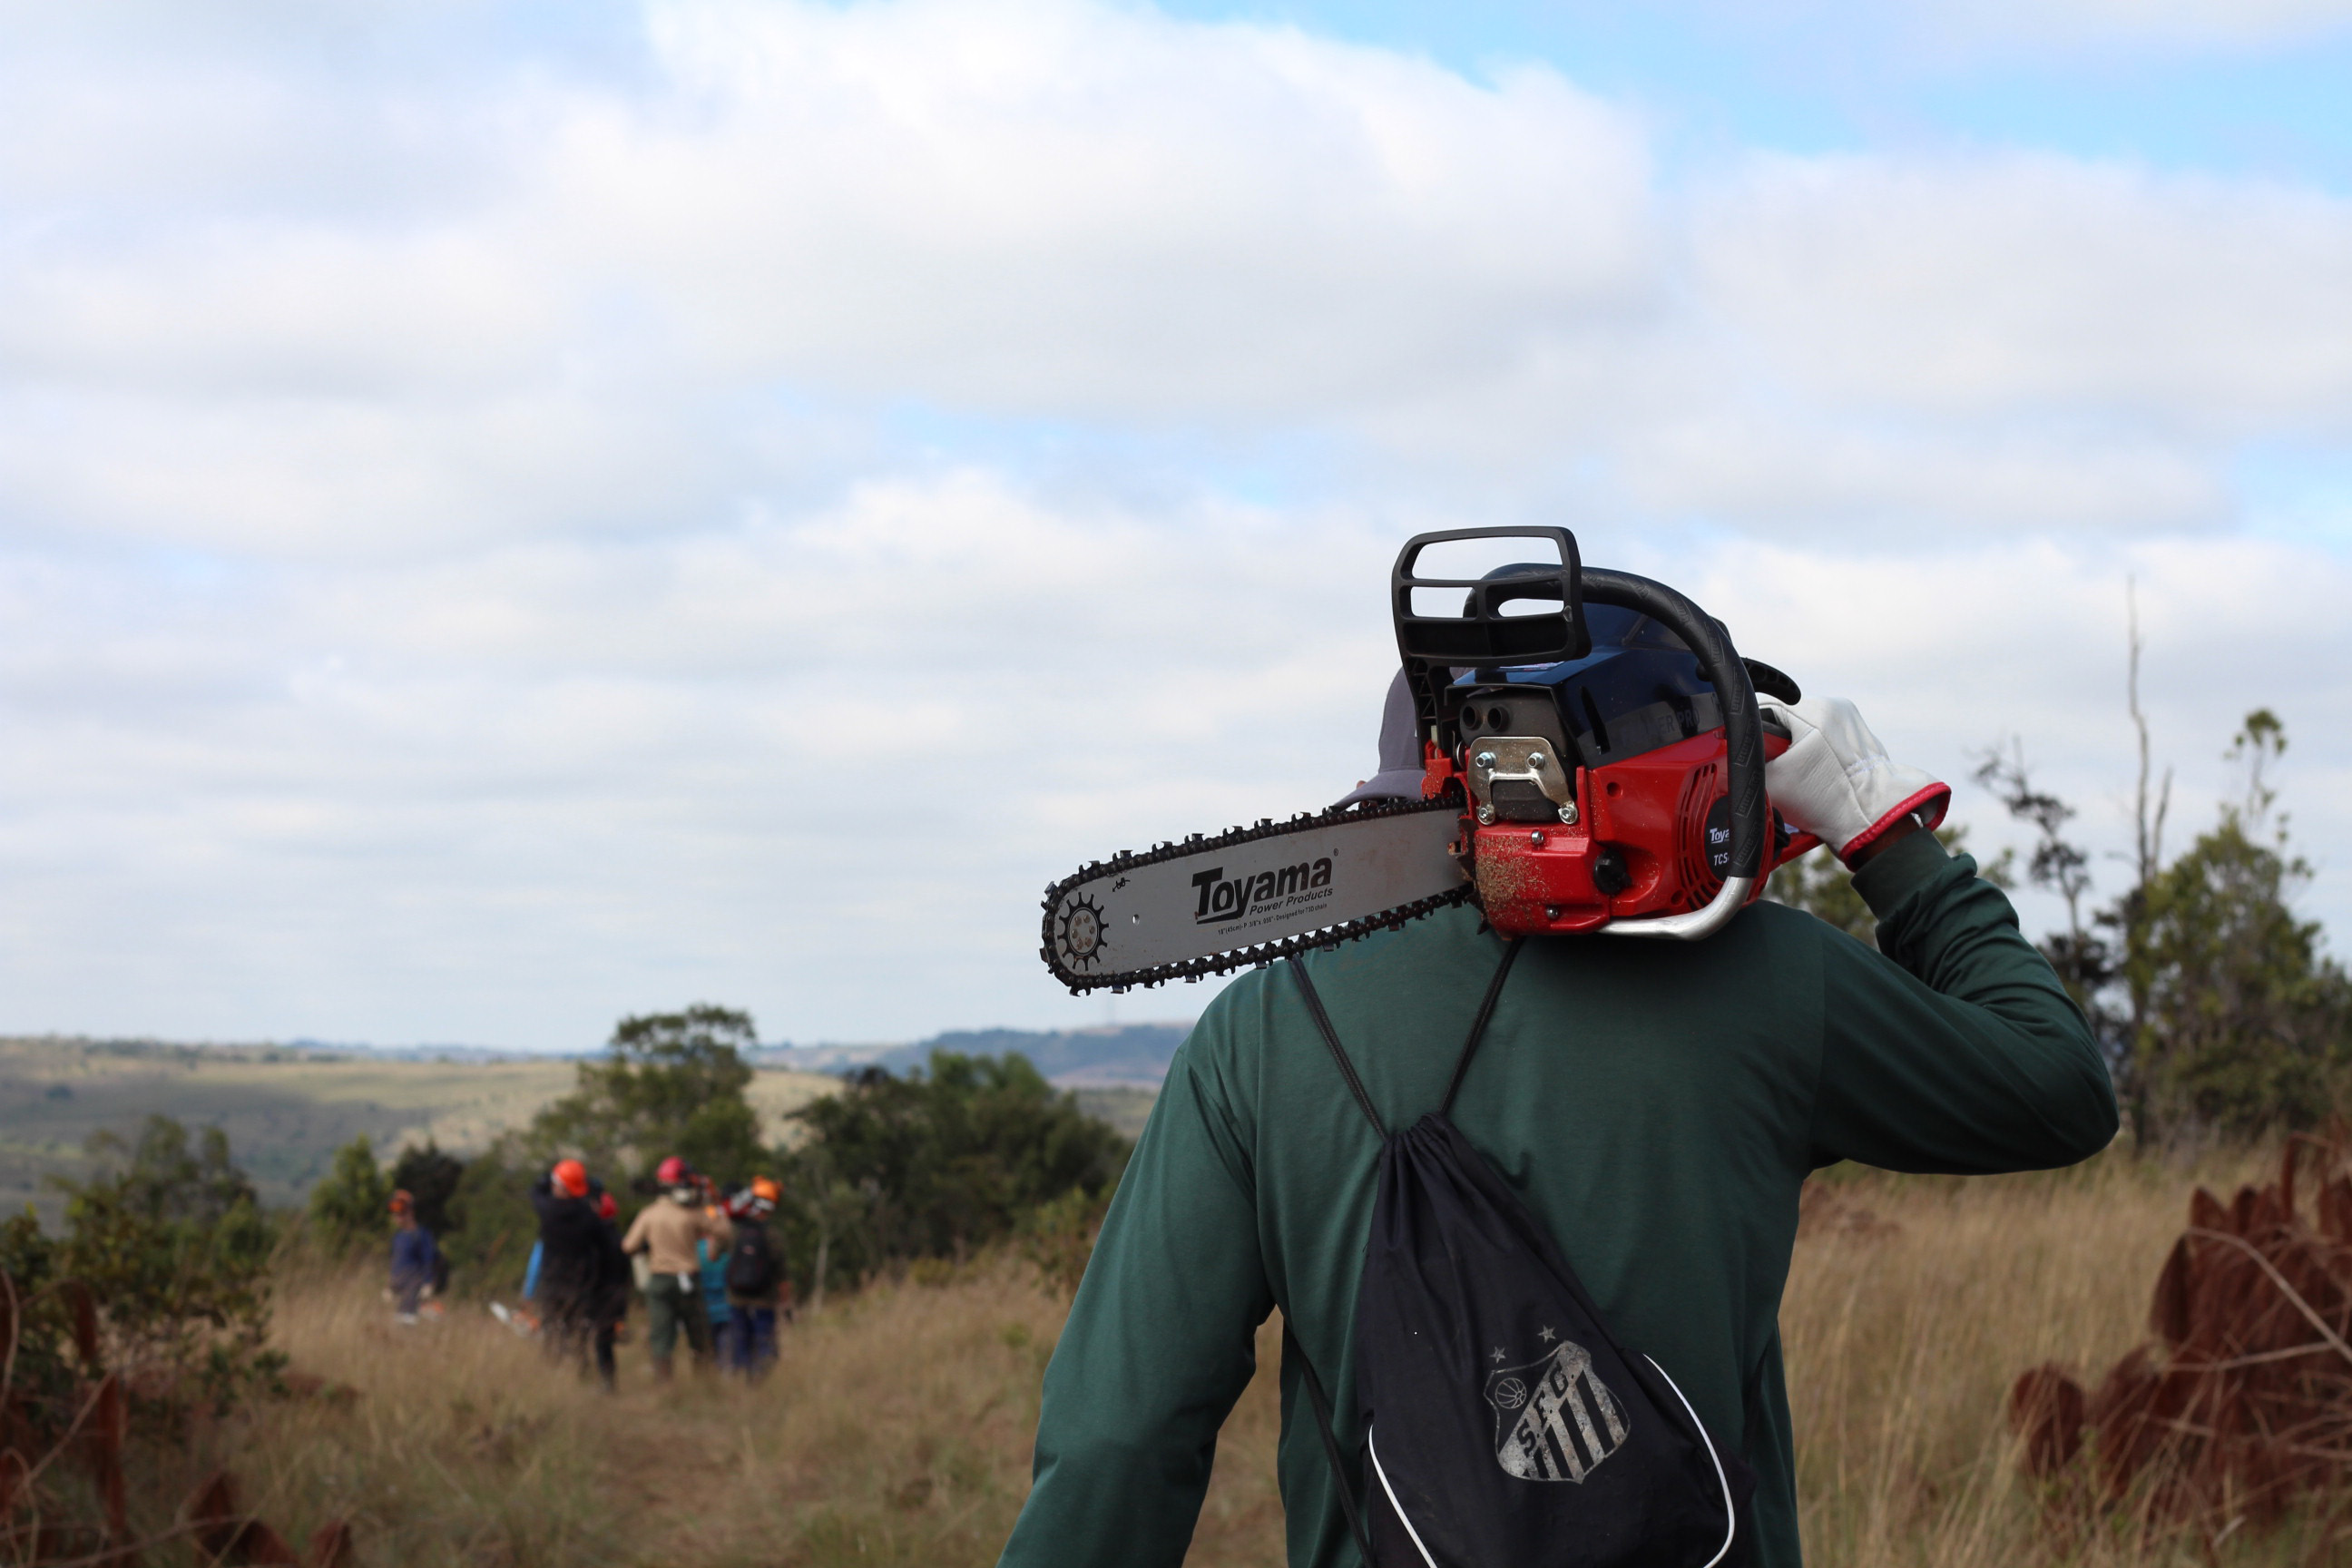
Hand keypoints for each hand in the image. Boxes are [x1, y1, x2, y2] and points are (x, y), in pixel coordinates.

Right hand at [1760, 696, 1948, 864]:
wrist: (1871, 818)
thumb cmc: (1828, 803)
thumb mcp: (1772, 783)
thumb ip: (1747, 763)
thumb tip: (1732, 757)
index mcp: (1813, 710)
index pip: (1764, 711)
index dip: (1757, 738)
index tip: (1762, 759)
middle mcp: (1834, 705)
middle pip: (1787, 718)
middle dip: (1780, 743)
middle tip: (1784, 770)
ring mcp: (1850, 717)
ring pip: (1807, 726)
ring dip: (1799, 745)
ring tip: (1806, 773)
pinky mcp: (1860, 731)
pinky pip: (1827, 733)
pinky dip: (1819, 749)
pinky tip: (1820, 771)